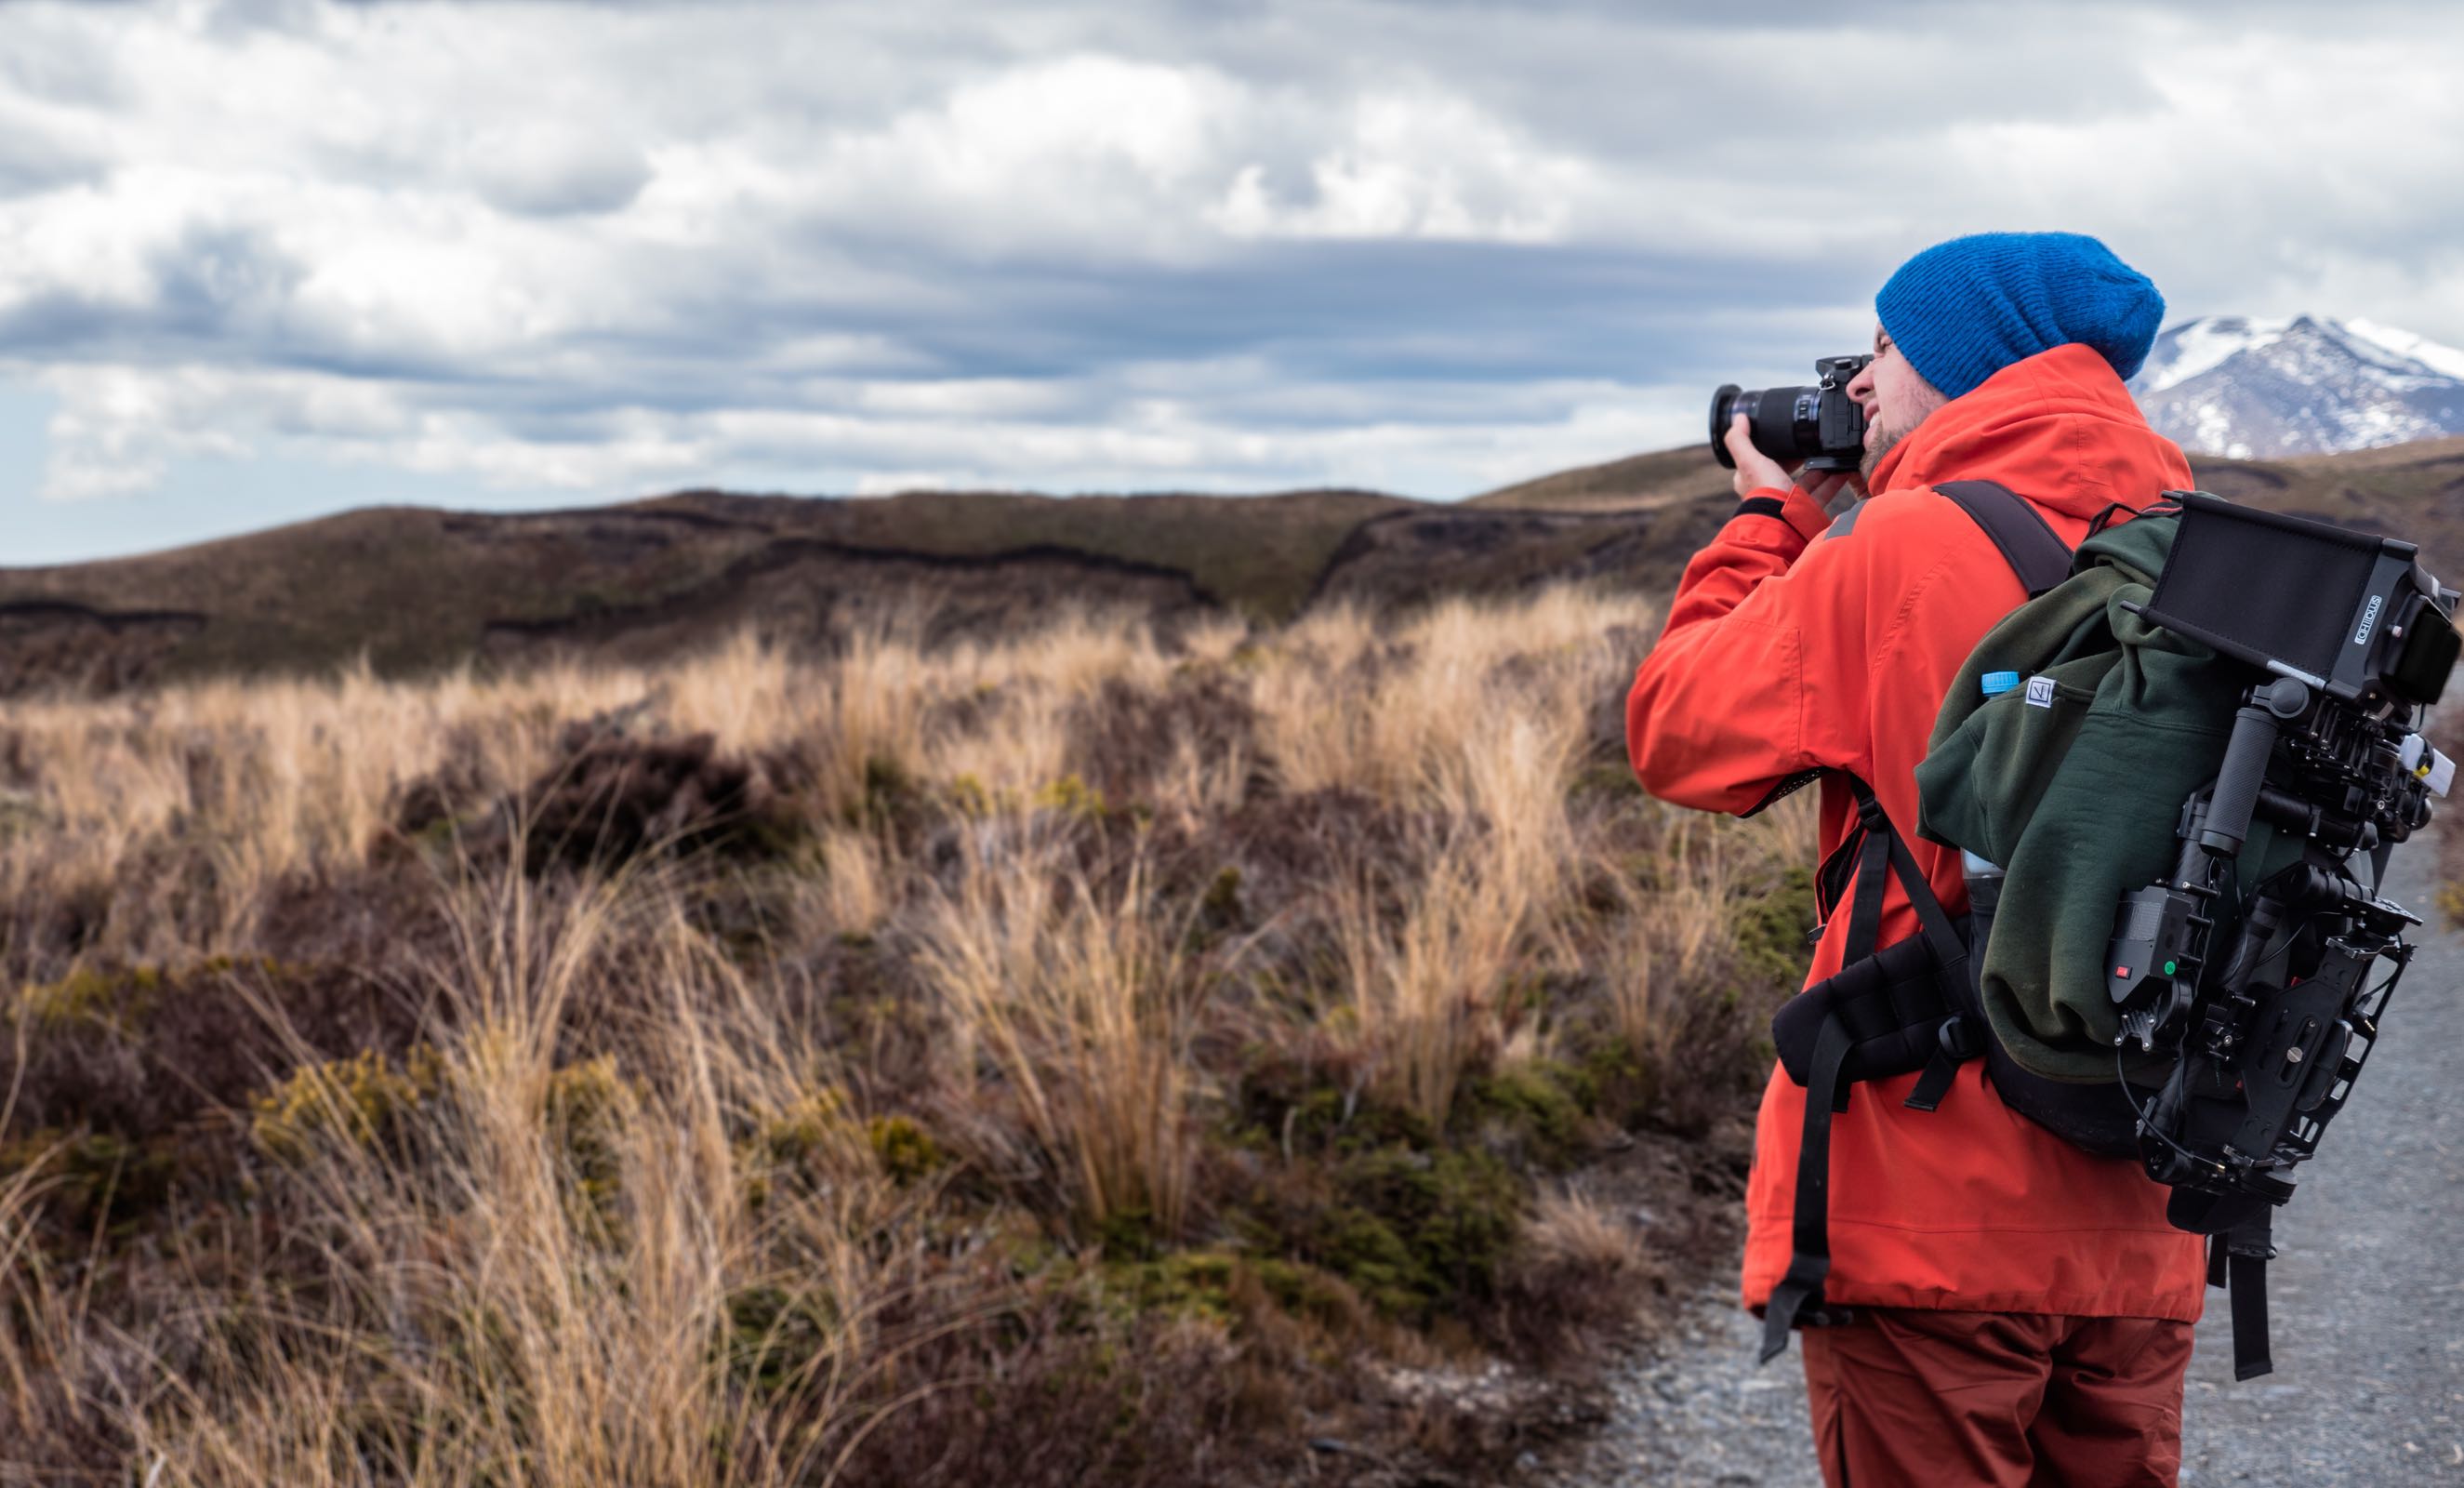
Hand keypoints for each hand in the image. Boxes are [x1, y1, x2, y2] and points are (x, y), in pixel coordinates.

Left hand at [1725, 413, 1860, 508]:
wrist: (1783, 524)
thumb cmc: (1763, 493)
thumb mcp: (1749, 461)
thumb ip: (1740, 440)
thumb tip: (1738, 418)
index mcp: (1753, 479)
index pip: (1762, 458)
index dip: (1774, 447)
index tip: (1788, 433)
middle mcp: (1771, 490)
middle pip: (1789, 468)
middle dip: (1803, 456)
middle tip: (1816, 441)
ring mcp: (1790, 499)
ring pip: (1809, 479)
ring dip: (1822, 466)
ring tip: (1834, 451)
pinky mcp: (1807, 507)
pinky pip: (1824, 490)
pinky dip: (1834, 480)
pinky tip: (1845, 468)